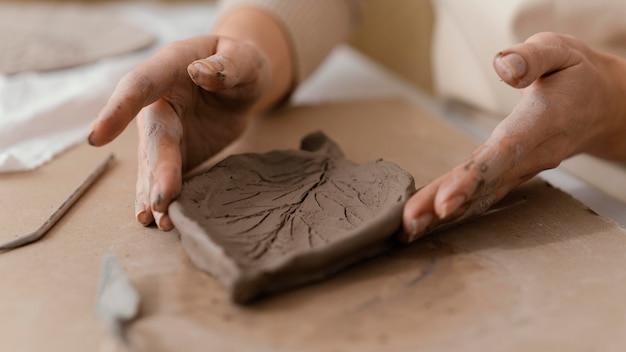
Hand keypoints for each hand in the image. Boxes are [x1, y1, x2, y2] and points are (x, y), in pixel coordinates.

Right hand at [88, 35, 271, 229]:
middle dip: (155, 169)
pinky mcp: (177, 152)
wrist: (242, 82)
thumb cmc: (240, 62)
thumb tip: (201, 72)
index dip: (118, 111)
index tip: (97, 138)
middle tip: (159, 200)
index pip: (138, 86)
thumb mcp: (243, 58)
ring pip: (154, 163)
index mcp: (168, 70)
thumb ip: (227, 65)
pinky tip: (156, 221)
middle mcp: (158, 103)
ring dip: (154, 191)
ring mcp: (165, 130)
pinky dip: (161, 198)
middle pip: (152, 137)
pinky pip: (165, 176)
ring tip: (155, 220)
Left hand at [400, 32, 625, 241]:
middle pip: (484, 184)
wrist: (607, 105)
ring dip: (444, 214)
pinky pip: (485, 195)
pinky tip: (430, 222)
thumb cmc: (576, 76)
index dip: (472, 179)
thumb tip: (503, 66)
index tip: (444, 202)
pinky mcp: (514, 174)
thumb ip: (532, 57)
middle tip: (410, 224)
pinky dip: (458, 210)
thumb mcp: (560, 50)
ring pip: (482, 195)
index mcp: (541, 122)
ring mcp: (523, 169)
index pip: (503, 154)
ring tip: (410, 230)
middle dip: (445, 204)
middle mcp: (532, 154)